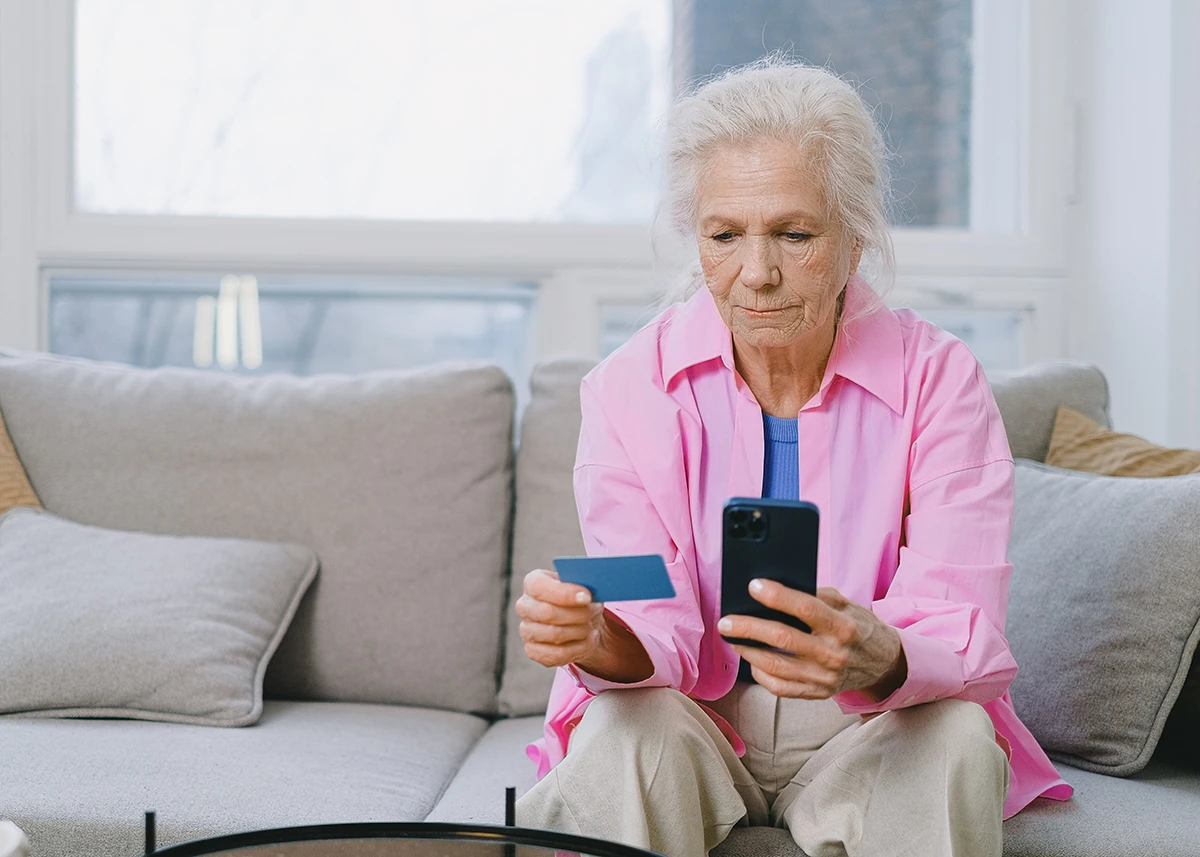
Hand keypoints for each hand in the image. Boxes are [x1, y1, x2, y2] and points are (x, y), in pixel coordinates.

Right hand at [515, 568, 654, 682]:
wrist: (582, 622)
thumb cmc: (581, 600)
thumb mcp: (584, 587)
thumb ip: (585, 585)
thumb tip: (595, 591)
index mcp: (533, 583)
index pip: (539, 586)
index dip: (564, 593)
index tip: (587, 597)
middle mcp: (525, 606)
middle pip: (547, 612)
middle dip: (577, 614)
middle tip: (594, 613)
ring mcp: (526, 630)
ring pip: (554, 634)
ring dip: (580, 630)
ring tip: (592, 626)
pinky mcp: (533, 651)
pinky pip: (557, 654)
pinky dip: (577, 648)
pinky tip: (586, 640)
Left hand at [717, 581, 906, 699]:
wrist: (884, 664)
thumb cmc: (859, 627)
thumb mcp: (847, 604)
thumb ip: (816, 596)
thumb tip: (776, 589)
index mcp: (843, 626)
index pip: (806, 608)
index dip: (777, 596)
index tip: (753, 586)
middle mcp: (834, 654)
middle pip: (783, 638)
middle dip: (749, 627)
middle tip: (726, 620)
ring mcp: (825, 678)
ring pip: (776, 666)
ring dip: (748, 651)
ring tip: (732, 639)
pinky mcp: (818, 694)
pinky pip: (781, 688)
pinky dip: (761, 674)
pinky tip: (752, 661)